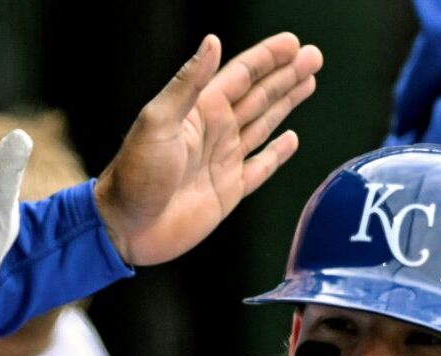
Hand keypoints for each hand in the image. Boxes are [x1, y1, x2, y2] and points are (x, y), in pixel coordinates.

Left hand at [95, 32, 322, 266]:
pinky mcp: (229, 191)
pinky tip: (291, 139)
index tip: (293, 43)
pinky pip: (260, 167)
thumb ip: (188, 84)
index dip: (267, 58)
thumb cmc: (134, 175)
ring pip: (264, 124)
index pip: (241, 76)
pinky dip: (277, 153)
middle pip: (259, 95)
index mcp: (200, 112)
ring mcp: (224, 161)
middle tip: (313, 57)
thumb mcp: (158, 121)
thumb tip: (211, 43)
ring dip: (286, 103)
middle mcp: (215, 132)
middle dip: (286, 75)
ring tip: (308, 82)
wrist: (127, 227)